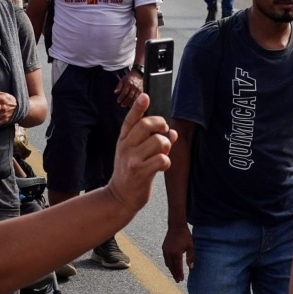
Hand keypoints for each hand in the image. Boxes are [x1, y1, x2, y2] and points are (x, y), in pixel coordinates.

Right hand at [104, 93, 174, 215]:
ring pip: (158, 141)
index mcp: (124, 140)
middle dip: (160, 124)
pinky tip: (161, 167)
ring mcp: (132, 159)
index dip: (138, 107)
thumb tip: (172, 132)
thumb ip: (151, 141)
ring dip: (166, 146)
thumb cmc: (131, 172)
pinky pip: (162, 159)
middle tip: (164, 130)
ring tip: (162, 154)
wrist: (120, 197)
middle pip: (146, 125)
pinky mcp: (140, 172)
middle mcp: (126, 147)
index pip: (130, 120)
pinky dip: (166, 162)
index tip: (145, 96)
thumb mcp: (134, 153)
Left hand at [114, 69, 143, 107]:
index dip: (121, 97)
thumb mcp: (122, 80)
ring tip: (125, 105)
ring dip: (129, 103)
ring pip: (134, 98)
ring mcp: (139, 90)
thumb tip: (115, 92)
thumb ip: (119, 86)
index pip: (124, 92)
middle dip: (125, 102)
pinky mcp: (142, 92)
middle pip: (130, 96)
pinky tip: (131, 104)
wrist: (138, 75)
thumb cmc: (130, 78)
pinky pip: (138, 98)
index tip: (118, 101)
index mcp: (129, 83)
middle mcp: (134, 87)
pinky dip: (134, 102)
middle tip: (121, 104)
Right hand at [162, 223, 194, 282]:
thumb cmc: (185, 235)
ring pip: (167, 263)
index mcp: (176, 253)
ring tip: (175, 274)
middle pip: (171, 267)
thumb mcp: (190, 246)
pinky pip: (166, 258)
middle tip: (178, 280)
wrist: (176, 226)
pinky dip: (168, 264)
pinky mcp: (163, 248)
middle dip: (174, 274)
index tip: (181, 279)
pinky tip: (171, 265)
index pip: (178, 266)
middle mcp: (169, 253)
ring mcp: (165, 250)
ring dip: (171, 269)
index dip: (179, 273)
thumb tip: (191, 267)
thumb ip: (191, 257)